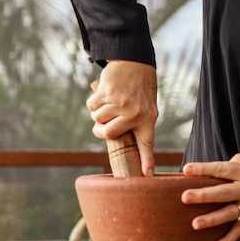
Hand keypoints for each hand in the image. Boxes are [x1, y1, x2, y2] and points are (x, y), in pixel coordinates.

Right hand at [87, 60, 157, 175]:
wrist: (136, 64)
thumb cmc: (140, 91)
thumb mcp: (146, 108)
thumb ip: (134, 125)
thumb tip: (118, 143)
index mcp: (148, 120)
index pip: (147, 144)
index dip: (147, 161)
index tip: (147, 176)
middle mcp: (135, 113)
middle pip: (107, 134)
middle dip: (100, 130)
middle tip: (105, 122)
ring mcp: (121, 103)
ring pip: (97, 119)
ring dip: (98, 112)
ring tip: (110, 102)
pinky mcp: (107, 93)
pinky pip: (91, 106)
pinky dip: (93, 102)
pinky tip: (105, 93)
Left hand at [181, 151, 239, 240]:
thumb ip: (230, 166)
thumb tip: (210, 176)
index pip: (222, 169)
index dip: (204, 169)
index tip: (186, 170)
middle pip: (224, 193)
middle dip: (204, 196)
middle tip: (186, 197)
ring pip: (230, 213)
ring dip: (213, 219)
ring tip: (196, 224)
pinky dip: (229, 240)